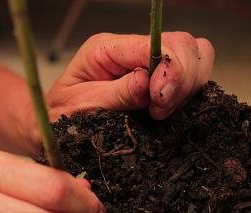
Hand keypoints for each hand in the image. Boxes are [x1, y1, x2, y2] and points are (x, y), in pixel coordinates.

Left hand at [46, 32, 214, 119]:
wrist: (55, 131)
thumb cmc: (63, 117)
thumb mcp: (82, 107)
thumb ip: (116, 94)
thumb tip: (146, 82)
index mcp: (109, 48)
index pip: (159, 43)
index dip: (170, 70)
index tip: (160, 101)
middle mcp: (133, 51)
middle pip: (185, 45)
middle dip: (183, 78)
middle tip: (160, 109)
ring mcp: (150, 66)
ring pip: (195, 58)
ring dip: (188, 87)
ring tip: (161, 111)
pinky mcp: (161, 85)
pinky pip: (191, 81)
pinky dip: (189, 95)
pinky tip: (168, 112)